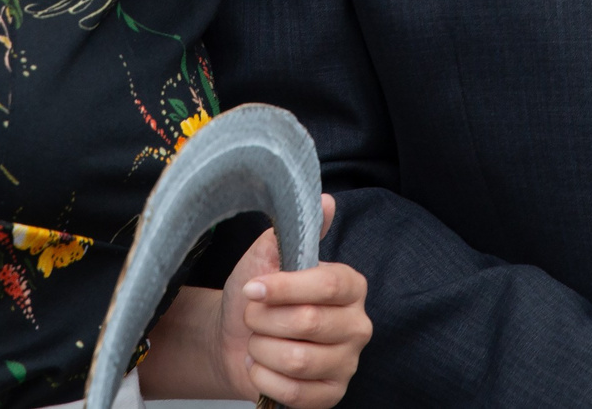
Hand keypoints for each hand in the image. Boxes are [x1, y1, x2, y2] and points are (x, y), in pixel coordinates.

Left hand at [217, 195, 371, 407]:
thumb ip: (295, 231)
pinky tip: (259, 366)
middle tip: (251, 316)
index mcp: (349, 285)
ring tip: (256, 341)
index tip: (252, 288)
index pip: (327, 284)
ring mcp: (348, 363)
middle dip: (265, 320)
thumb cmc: (255, 295)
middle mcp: (357, 324)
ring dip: (262, 350)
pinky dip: (265, 378)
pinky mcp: (333, 395)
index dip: (285, 288)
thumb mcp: (267, 256)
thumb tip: (325, 200)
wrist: (233, 339)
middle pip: (310, 323)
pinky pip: (296, 393)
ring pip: (299, 360)